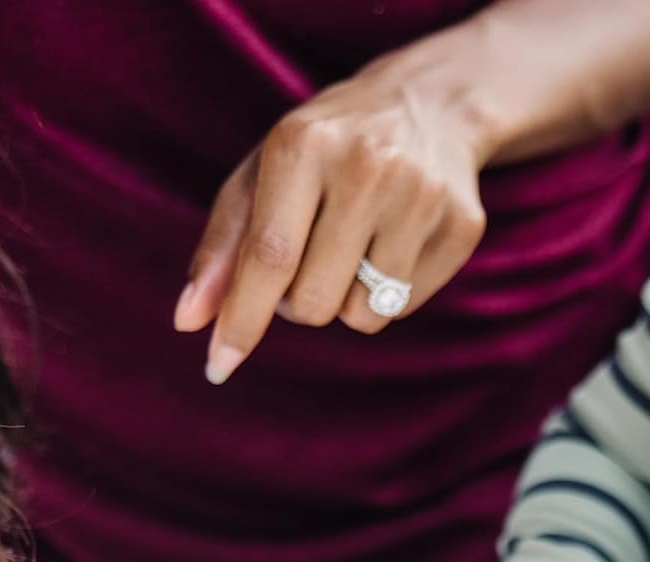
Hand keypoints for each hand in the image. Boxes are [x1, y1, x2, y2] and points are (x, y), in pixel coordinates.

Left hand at [176, 25, 494, 381]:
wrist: (428, 107)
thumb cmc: (326, 150)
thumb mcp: (264, 177)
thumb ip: (223, 248)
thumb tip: (188, 322)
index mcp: (304, 144)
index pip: (270, 255)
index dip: (243, 317)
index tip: (218, 366)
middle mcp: (368, 168)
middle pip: (315, 301)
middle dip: (299, 304)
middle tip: (306, 263)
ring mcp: (422, 198)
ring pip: (361, 315)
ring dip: (344, 300)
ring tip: (353, 249)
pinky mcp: (461, 228)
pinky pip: (403, 309)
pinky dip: (385, 295)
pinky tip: (392, 246)